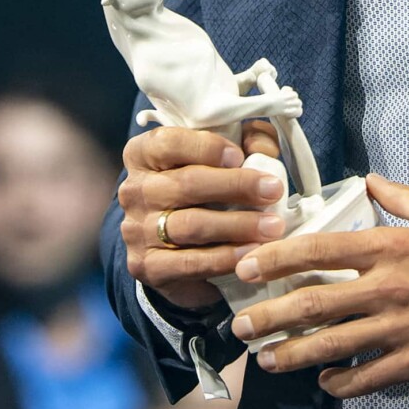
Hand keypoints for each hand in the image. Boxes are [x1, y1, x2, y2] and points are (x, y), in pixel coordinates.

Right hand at [119, 122, 288, 312]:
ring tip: (272, 227)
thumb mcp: (220, 160)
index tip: (240, 156)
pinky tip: (250, 254)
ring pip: (190, 224)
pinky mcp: (146, 266)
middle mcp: (134, 191)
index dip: (207, 147)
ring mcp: (136, 230)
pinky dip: (224, 257)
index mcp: (143, 155)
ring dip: (237, 225)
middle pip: (186, 183)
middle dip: (236, 186)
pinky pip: (189, 262)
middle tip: (274, 190)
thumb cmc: (205, 193)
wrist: (178, 250)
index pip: (168, 142)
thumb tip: (262, 146)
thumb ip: (244, 143)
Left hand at [226, 175, 408, 397]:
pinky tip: (325, 383)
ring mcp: (402, 328)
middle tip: (240, 325)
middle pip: (315, 302)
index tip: (246, 266)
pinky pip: (370, 377)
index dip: (277, 258)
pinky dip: (343, 383)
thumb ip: (403, 198)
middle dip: (271, 314)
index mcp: (392, 245)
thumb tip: (370, 181)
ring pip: (334, 344)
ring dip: (294, 353)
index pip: (320, 249)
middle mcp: (388, 287)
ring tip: (266, 360)